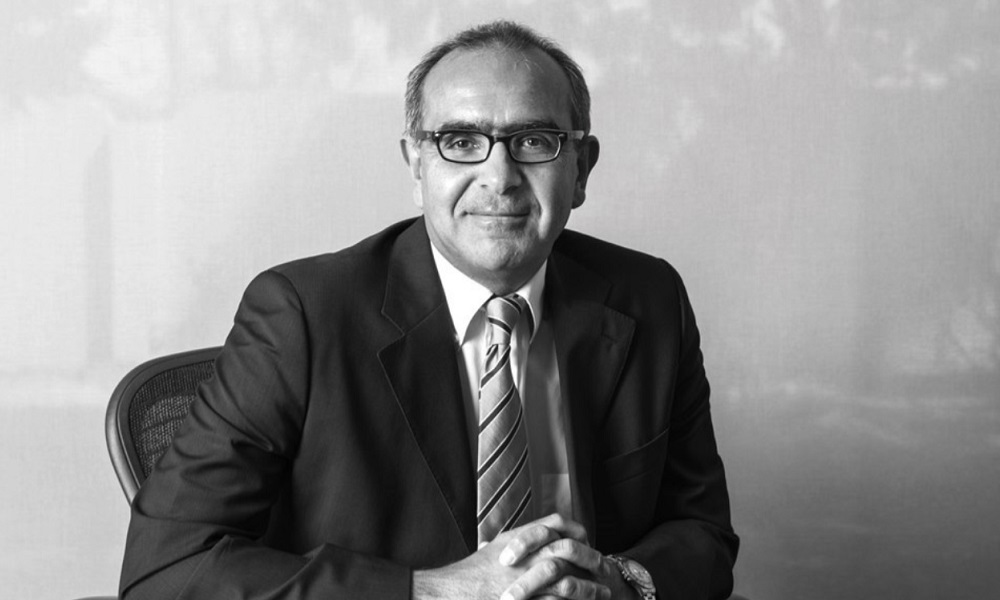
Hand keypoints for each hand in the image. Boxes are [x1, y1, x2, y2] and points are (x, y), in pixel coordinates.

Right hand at [412, 513, 616, 599]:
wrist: (449, 592)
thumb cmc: (468, 574)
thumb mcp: (493, 548)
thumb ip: (514, 542)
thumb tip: (527, 540)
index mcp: (518, 538)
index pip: (556, 523)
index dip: (575, 530)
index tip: (587, 541)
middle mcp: (524, 555)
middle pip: (568, 551)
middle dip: (590, 561)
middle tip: (604, 569)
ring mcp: (524, 579)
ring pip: (567, 582)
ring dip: (588, 589)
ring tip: (602, 594)